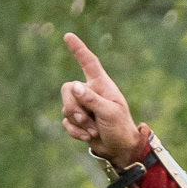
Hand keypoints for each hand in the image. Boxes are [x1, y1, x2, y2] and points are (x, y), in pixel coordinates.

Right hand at [60, 33, 143, 168]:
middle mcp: (89, 93)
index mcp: (101, 85)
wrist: (120, 151)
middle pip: (67, 89)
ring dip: (78, 122)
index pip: (88, 62)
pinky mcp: (78, 122)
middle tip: (86, 120)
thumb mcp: (110, 112)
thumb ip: (92, 99)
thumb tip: (74, 86)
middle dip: (73, 106)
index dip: (78, 49)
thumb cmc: (120, 128)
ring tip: (93, 131)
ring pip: (66, 107)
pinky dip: (75, 131)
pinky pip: (66, 122)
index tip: (68, 36)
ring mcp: (82, 107)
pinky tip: (87, 137)